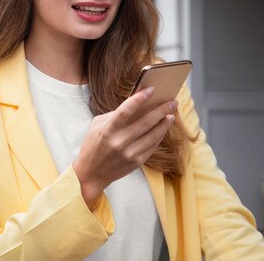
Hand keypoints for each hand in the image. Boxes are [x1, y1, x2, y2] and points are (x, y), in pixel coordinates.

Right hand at [72, 87, 177, 208]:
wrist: (91, 173)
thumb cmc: (93, 145)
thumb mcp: (97, 126)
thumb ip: (114, 114)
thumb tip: (135, 104)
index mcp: (108, 130)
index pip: (126, 110)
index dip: (139, 99)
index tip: (151, 89)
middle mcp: (120, 141)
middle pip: (145, 122)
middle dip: (160, 110)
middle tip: (172, 101)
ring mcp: (130, 153)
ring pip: (153, 134)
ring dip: (164, 123)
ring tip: (171, 114)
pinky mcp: (137, 162)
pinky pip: (153, 145)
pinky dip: (159, 135)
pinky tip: (163, 127)